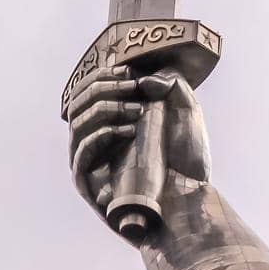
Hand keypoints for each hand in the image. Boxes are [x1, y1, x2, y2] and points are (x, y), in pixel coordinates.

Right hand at [64, 66, 211, 226]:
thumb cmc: (187, 161)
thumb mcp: (186, 114)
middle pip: (78, 105)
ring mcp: (90, 163)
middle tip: (131, 84)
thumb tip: (145, 77)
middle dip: (102, 88)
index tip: (128, 70)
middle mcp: (95, 141)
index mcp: (110, 122)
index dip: (103, 76)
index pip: (89, 93)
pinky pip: (81, 155)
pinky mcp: (89, 185)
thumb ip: (171, 86)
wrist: (191, 200)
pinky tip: (128, 130)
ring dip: (104, 109)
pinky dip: (101, 136)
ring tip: (137, 110)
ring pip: (77, 126)